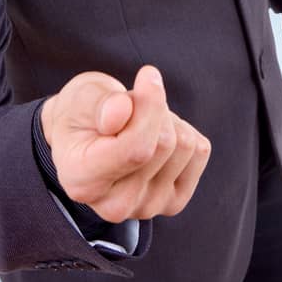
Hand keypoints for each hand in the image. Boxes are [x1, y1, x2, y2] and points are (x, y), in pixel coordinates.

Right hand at [39, 65, 211, 223]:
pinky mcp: (173, 202)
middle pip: (164, 144)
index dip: (149, 105)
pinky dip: (183, 131)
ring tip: (139, 121)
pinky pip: (200, 152)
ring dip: (167, 119)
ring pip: (185, 145)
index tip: (148, 74)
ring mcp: (146, 208)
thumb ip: (100, 103)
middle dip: (153, 108)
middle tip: (130, 106)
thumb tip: (122, 111)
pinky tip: (155, 134)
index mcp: (82, 181)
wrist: (85, 136)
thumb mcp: (82, 95)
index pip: (136, 148)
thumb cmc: (81, 114)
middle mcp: (114, 205)